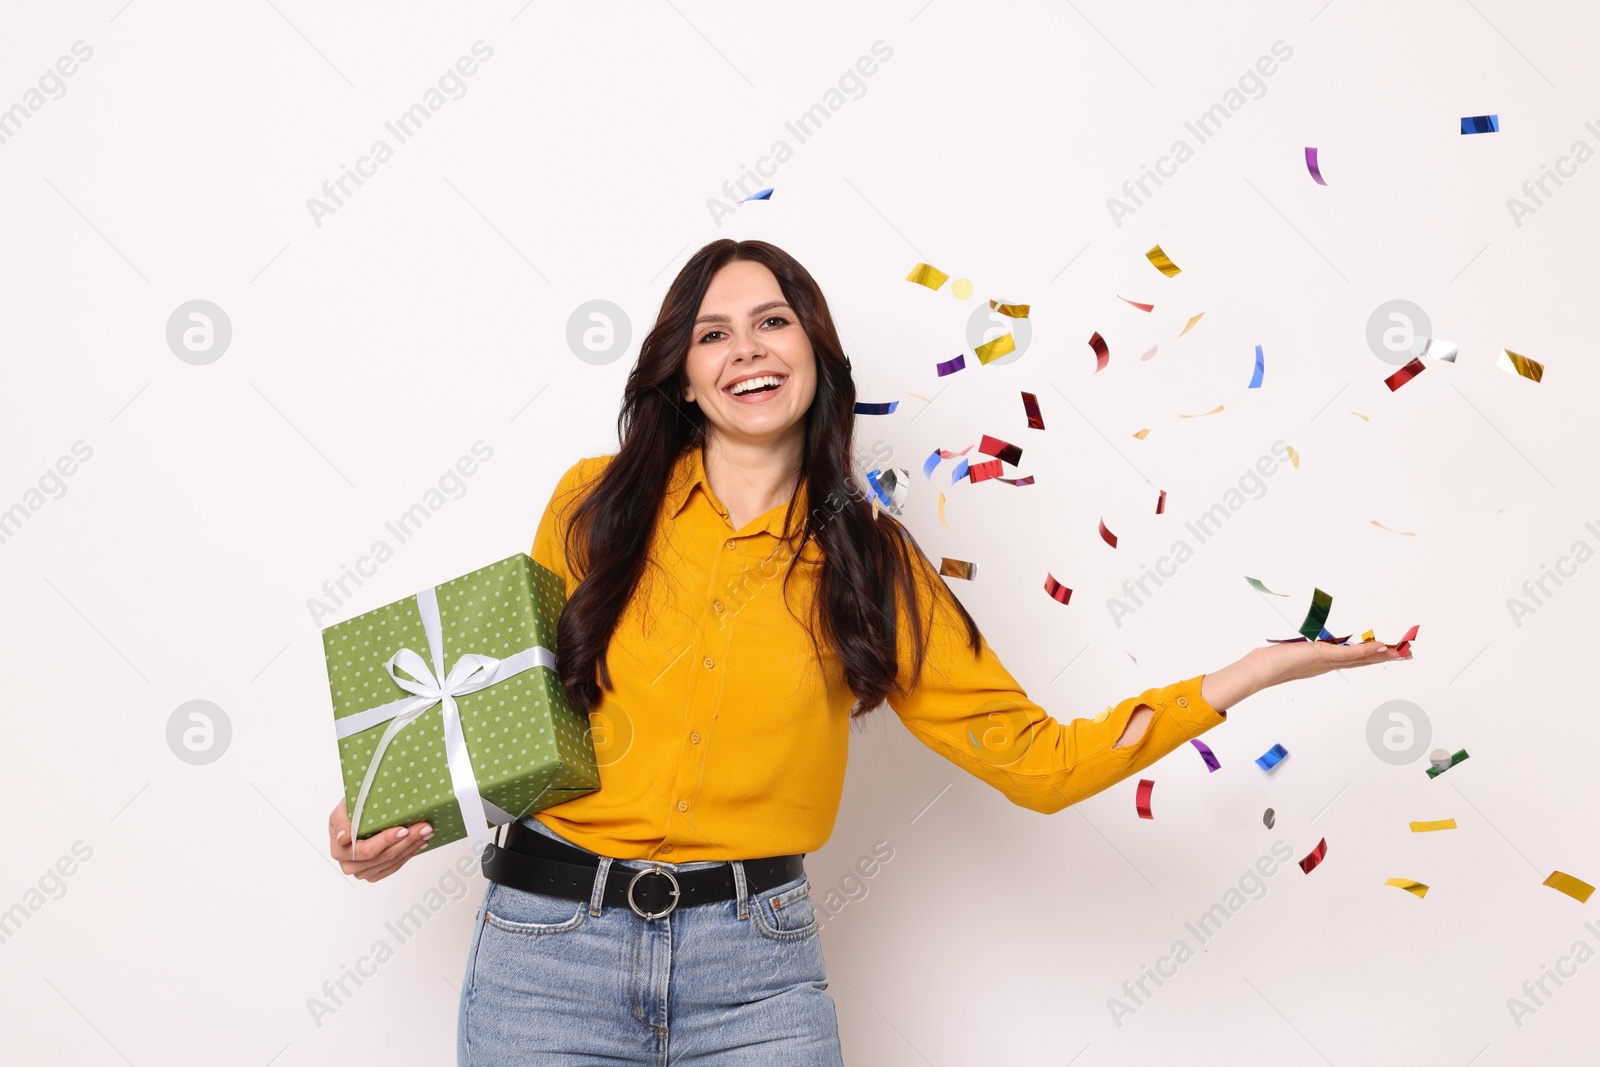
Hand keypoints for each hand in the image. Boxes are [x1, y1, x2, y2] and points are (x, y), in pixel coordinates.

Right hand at [328, 797, 432, 882]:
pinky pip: (394, 866)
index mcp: (340, 851)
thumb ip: (341, 822)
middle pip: (384, 856)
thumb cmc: (347, 812)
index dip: (386, 840)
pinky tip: (420, 843)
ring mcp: (363, 872)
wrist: (352, 818)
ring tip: (426, 833)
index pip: (367, 850)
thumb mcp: (340, 810)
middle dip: (407, 841)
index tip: (403, 829)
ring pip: (392, 861)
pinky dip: (409, 854)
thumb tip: (343, 837)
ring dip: (412, 846)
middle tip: (424, 828)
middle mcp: (350, 866)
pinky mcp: (374, 873)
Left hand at [1245, 637, 1407, 689]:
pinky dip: (1367, 651)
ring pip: (1362, 658)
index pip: (1355, 659)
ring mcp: (1329, 661)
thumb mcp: (1294, 651)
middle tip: (1408, 655)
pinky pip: (1350, 653)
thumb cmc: (1274, 661)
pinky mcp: (1325, 656)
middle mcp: (1330, 664)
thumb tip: (1306, 644)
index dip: (1374, 657)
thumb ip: (1304, 649)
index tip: (1391, 652)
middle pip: (1364, 661)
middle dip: (1387, 657)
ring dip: (1383, 654)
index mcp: (1326, 662)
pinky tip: (1382, 647)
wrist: (1263, 669)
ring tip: (1402, 652)